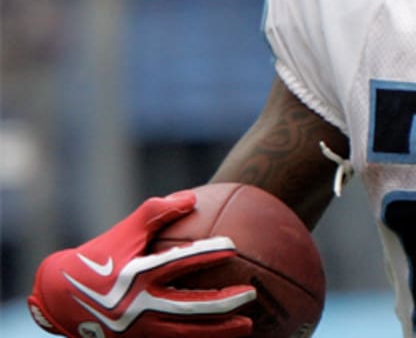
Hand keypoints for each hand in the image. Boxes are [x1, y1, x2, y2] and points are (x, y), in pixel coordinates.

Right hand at [28, 192, 255, 337]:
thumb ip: (155, 212)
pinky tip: (226, 336)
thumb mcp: (122, 233)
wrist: (59, 299)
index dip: (207, 254)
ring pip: (187, 334)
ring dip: (219, 332)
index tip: (233, 247)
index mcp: (136, 277)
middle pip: (188, 309)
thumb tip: (192, 198)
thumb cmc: (97, 258)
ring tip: (249, 326)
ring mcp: (139, 331)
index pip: (178, 264)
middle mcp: (138, 307)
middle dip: (222, 304)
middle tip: (251, 294)